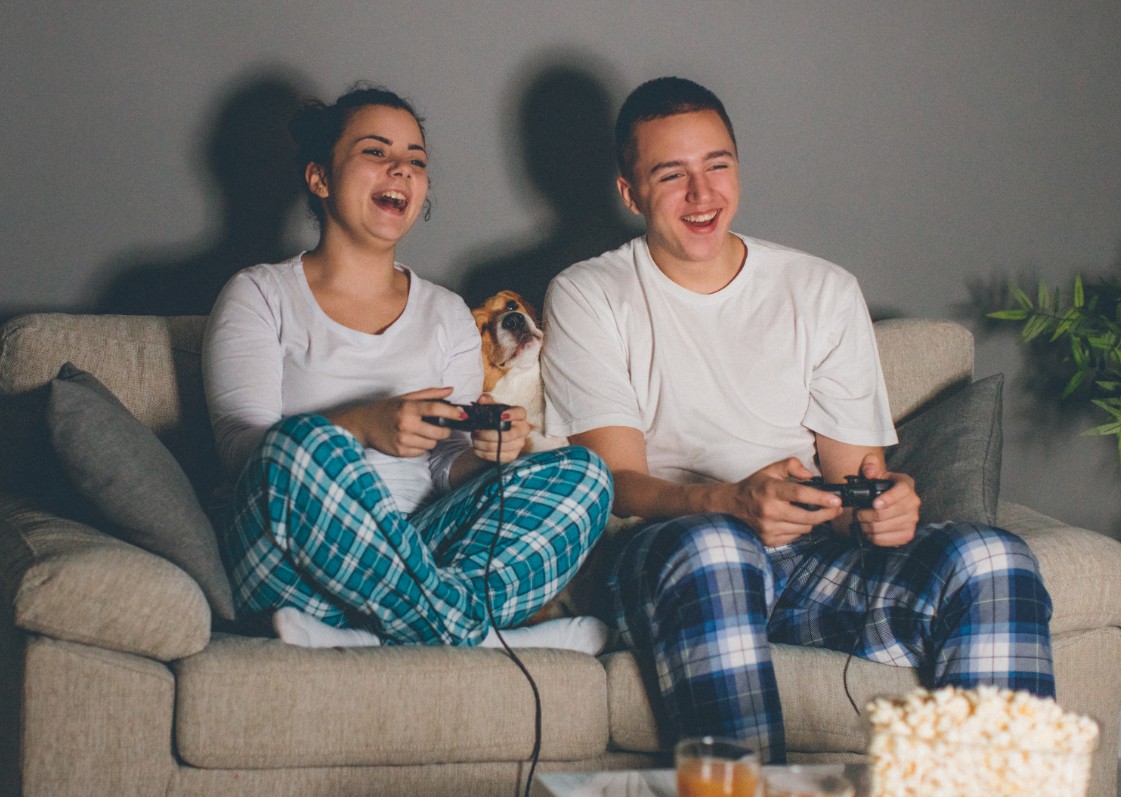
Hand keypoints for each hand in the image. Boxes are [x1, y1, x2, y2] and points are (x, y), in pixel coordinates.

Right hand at [333, 386, 457, 457]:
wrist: (363, 425)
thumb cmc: (387, 409)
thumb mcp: (406, 398)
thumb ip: (429, 394)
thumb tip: (451, 390)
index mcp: (407, 407)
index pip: (435, 408)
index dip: (452, 412)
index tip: (463, 415)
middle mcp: (405, 424)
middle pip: (438, 433)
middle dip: (445, 431)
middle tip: (441, 427)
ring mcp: (402, 440)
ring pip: (432, 444)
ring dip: (431, 440)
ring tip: (420, 432)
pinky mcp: (400, 452)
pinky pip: (421, 453)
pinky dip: (420, 448)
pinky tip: (411, 440)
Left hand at [468, 393, 528, 463]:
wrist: (500, 434)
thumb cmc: (497, 419)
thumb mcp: (493, 408)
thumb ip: (487, 402)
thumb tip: (482, 400)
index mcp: (520, 416)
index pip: (520, 413)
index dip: (512, 415)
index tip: (501, 416)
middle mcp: (523, 430)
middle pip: (507, 435)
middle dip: (487, 434)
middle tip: (475, 431)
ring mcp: (519, 444)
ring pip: (499, 446)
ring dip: (482, 443)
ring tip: (474, 438)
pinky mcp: (512, 455)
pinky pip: (497, 456)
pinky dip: (484, 453)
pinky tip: (477, 448)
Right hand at [721, 458, 843, 546]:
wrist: (732, 505)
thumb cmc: (755, 486)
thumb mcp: (771, 470)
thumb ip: (792, 466)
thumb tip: (809, 475)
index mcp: (770, 490)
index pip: (800, 495)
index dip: (821, 498)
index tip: (836, 500)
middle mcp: (769, 511)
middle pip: (807, 517)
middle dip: (827, 514)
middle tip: (836, 509)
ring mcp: (768, 528)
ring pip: (804, 528)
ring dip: (812, 521)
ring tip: (813, 512)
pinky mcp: (769, 539)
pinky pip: (795, 537)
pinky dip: (800, 528)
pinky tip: (796, 520)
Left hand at [851, 454, 919, 546]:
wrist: (885, 500)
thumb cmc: (879, 485)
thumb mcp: (875, 471)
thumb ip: (870, 465)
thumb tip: (869, 471)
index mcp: (906, 484)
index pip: (902, 491)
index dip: (888, 499)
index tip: (874, 504)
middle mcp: (913, 503)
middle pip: (888, 513)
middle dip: (867, 515)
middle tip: (858, 514)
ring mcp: (912, 520)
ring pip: (884, 527)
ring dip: (867, 527)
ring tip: (861, 522)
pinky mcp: (907, 534)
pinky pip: (888, 540)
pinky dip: (874, 537)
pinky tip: (869, 531)